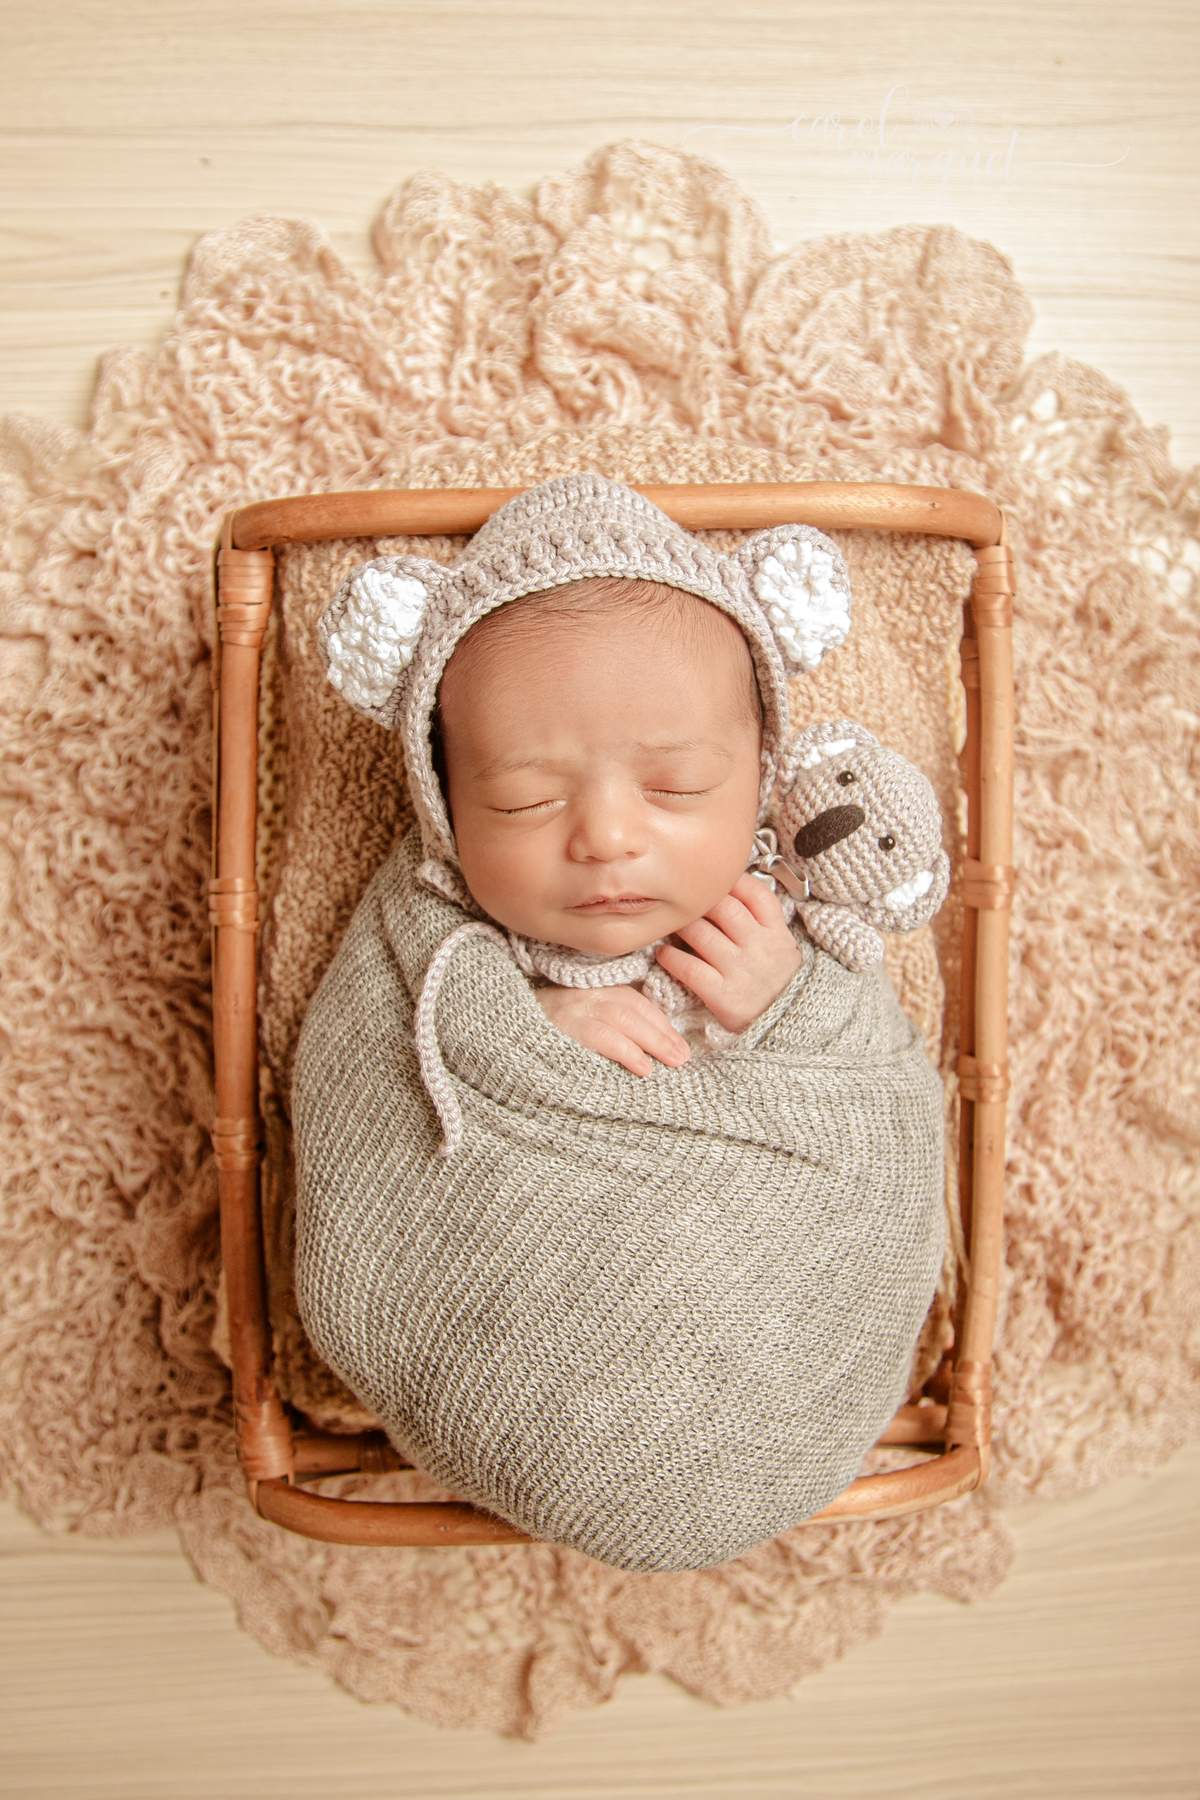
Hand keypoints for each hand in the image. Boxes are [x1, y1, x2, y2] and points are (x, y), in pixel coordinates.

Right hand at [536, 983, 690, 1076]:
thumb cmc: (541, 1032)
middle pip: (631, 1009)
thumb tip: (646, 1045)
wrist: (495, 1029)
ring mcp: (571, 1011)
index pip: (632, 1000)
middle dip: (662, 1033)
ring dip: (651, 1040)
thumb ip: (604, 1022)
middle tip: (684, 1056)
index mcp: (588, 991)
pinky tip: (642, 1067)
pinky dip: (625, 1051)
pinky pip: (599, 1037)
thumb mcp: (574, 1019)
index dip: (658, 1020)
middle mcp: (581, 995)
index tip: (678, 1041)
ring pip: (621, 1020)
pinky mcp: (561, 1029)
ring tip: (673, 1061)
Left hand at [654, 873, 802, 1033]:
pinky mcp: (723, 995)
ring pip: (700, 932)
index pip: (756, 893)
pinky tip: (665, 955)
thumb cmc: (776, 983)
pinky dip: (670, 958)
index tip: (714, 882)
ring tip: (672, 927)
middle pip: (723, 906)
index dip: (731, 882)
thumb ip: (759, 920)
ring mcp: (740, 970)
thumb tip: (723, 891)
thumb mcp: (781, 947)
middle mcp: (760, 947)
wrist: (788, 1027)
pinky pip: (688, 967)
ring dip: (679, 926)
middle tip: (683, 904)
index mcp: (777, 933)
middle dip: (699, 902)